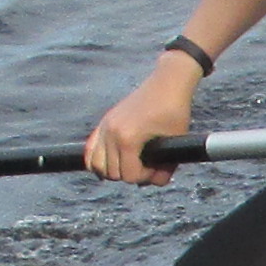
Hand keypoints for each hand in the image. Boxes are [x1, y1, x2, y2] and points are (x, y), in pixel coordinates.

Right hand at [84, 54, 204, 186]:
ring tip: (131, 164)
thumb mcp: (175, 143)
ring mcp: (104, 126)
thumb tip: (152, 183)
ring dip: (114, 170)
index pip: (128, 175)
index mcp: (128, 138)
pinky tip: (111, 163)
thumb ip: (165, 168)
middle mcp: (111, 133)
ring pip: (96, 165)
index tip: (159, 166)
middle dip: (131, 174)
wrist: (167, 83)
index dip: (146, 176)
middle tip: (148, 165)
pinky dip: (97, 160)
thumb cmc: (175, 111)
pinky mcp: (104, 122)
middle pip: (112, 173)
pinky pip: (90, 149)